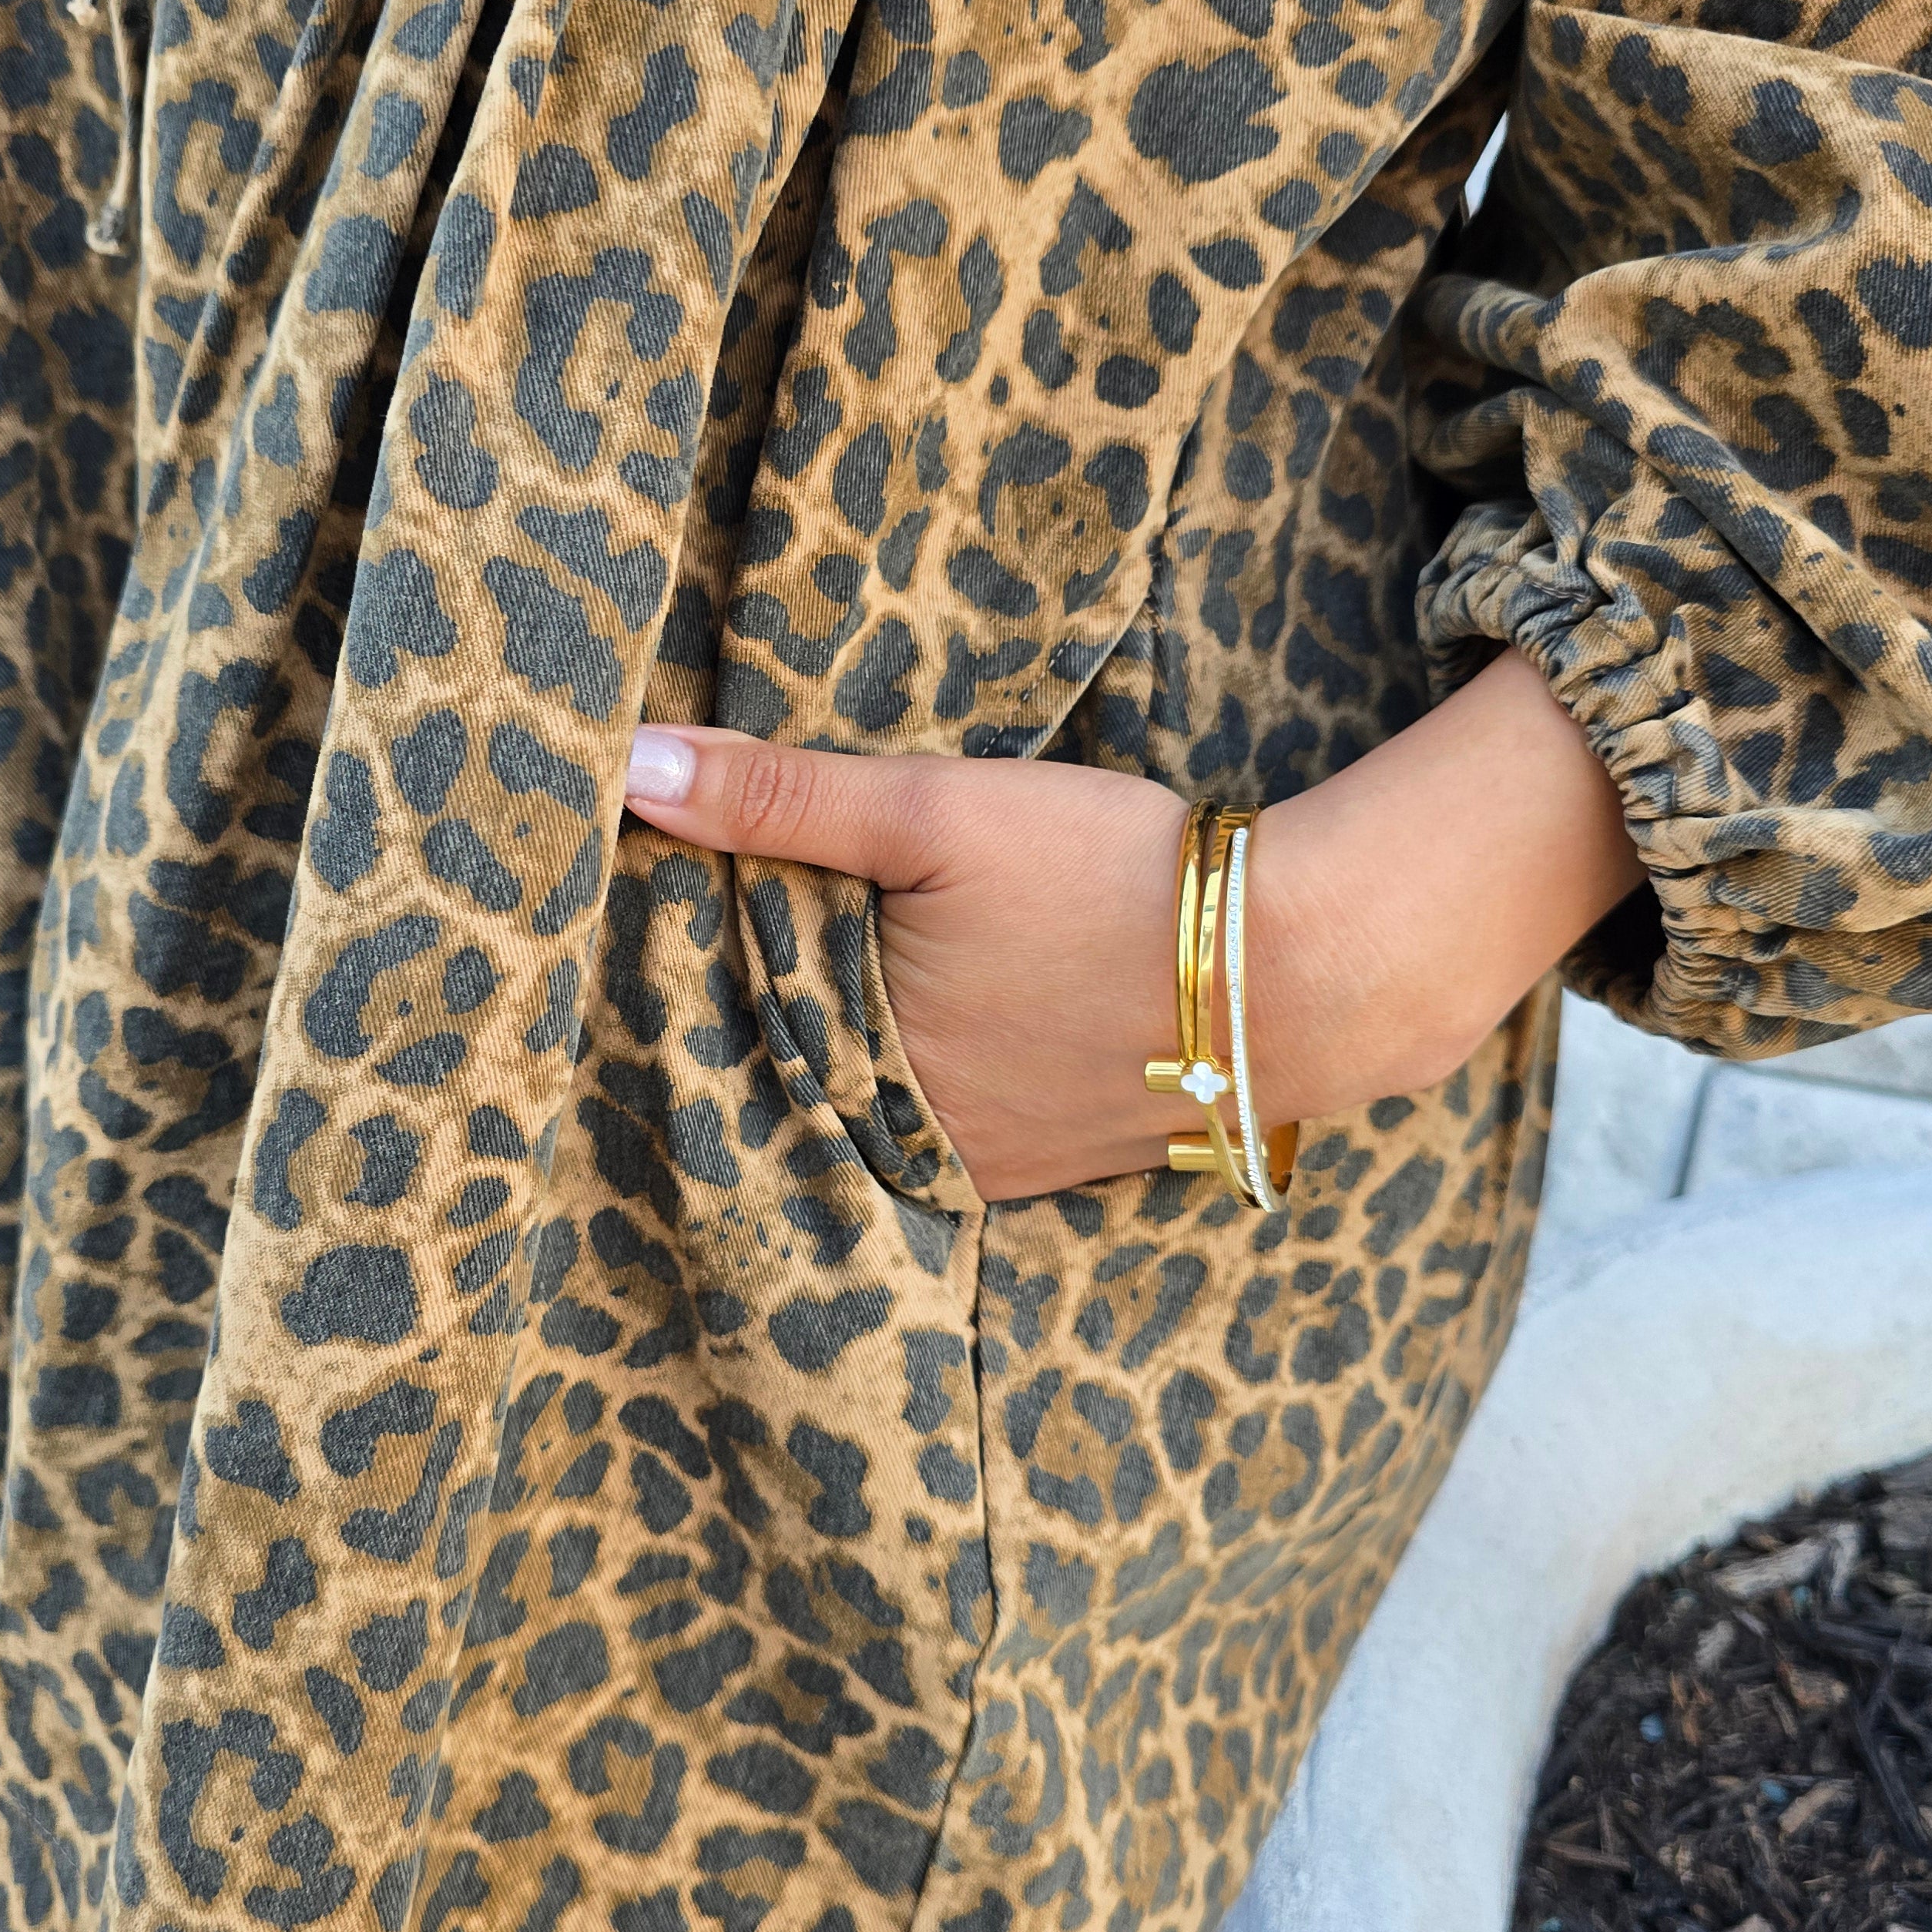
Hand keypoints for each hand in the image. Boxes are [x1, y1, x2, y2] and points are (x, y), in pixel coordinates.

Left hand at [622, 653, 1642, 1202]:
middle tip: (721, 951)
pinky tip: (950, 1023)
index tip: (648, 942)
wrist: (1307, 964)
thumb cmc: (1114, 880)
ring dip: (863, 1057)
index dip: (694, 987)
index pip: (733, 1038)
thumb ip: (780, 794)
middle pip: (812, 1079)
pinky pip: (972, 1124)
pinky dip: (947, 1078)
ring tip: (837, 978)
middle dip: (770, 1025)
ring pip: (893, 1106)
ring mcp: (1003, 1167)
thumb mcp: (937, 811)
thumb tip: (624, 764)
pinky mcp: (1073, 1158)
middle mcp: (921, 1146)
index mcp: (866, 1075)